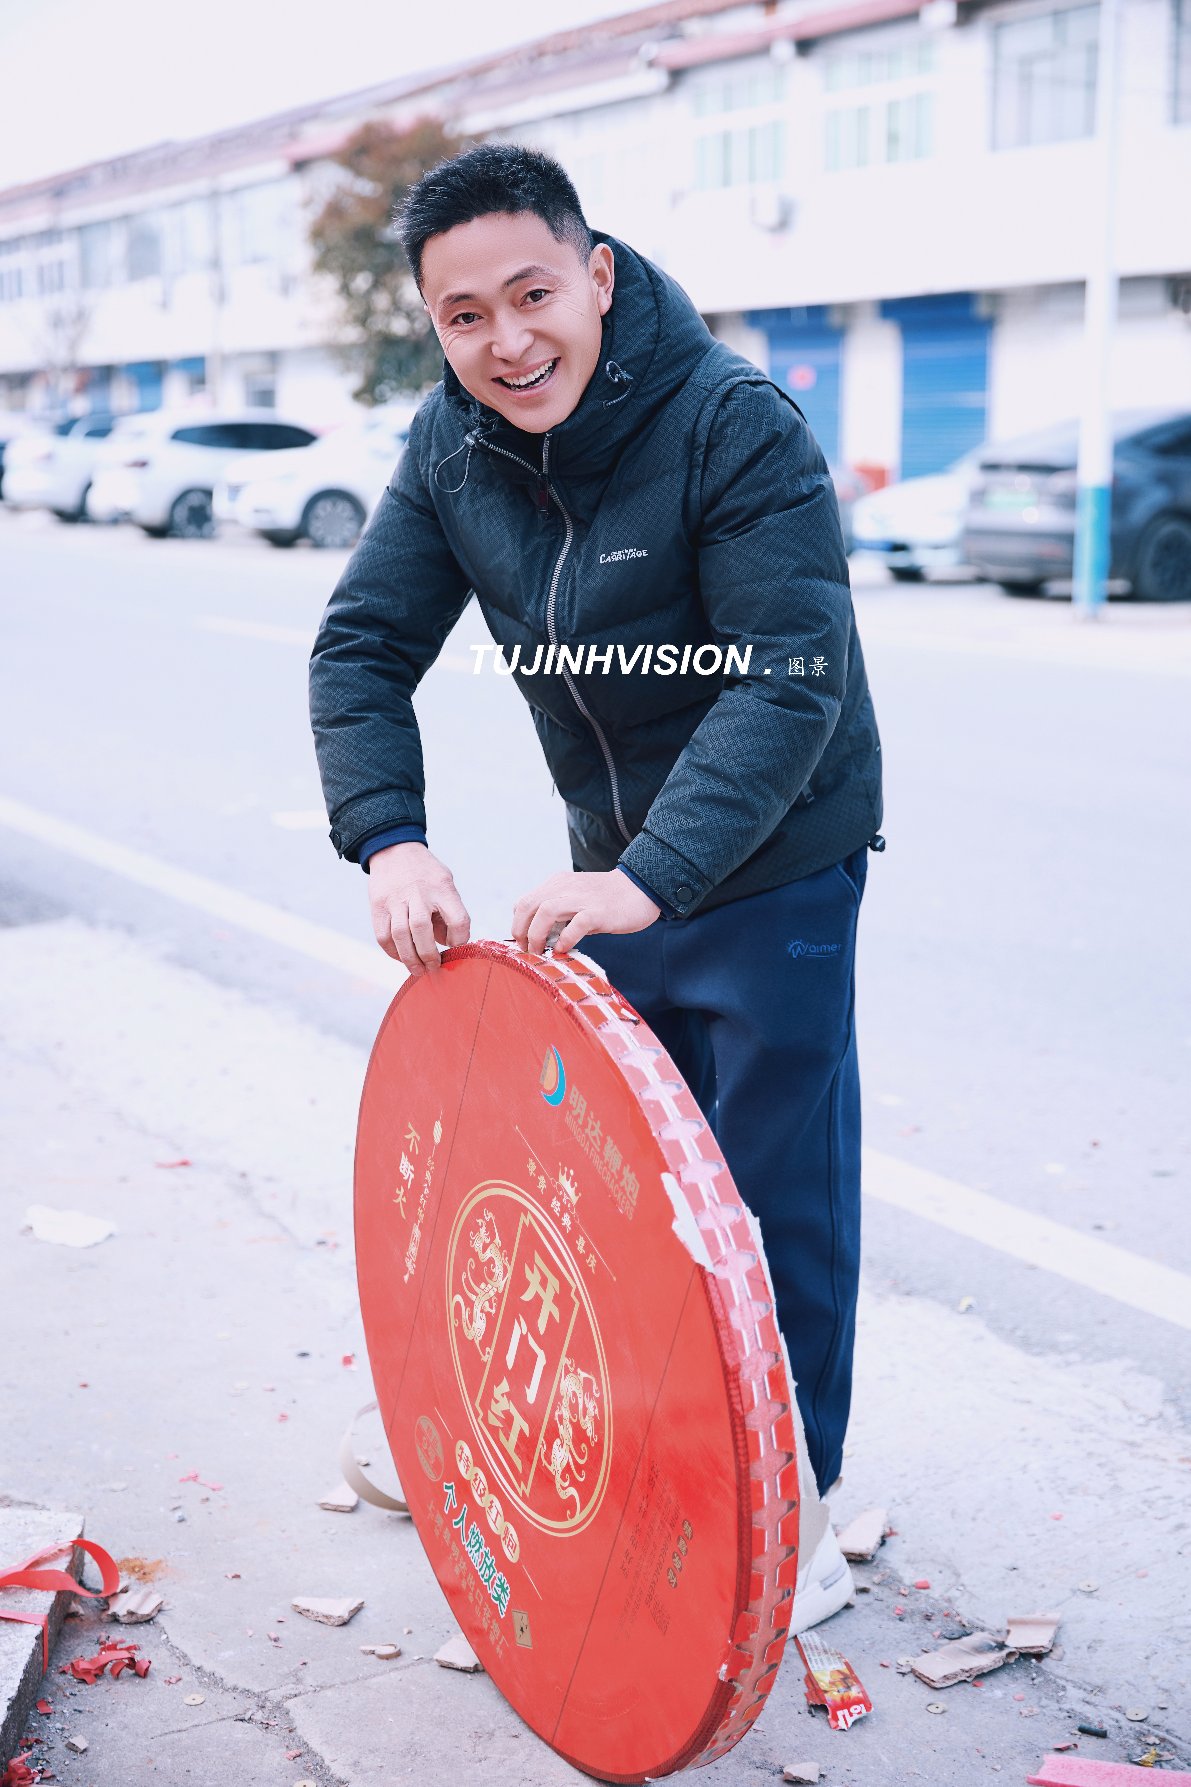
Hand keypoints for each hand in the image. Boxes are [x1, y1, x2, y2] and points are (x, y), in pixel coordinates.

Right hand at [367, 842, 470, 976]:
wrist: (394, 849)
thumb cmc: (426, 874)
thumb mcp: (445, 883)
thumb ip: (449, 911)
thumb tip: (447, 944)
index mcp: (442, 887)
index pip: (458, 918)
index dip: (460, 939)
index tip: (455, 946)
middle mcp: (418, 893)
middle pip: (422, 929)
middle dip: (429, 955)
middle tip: (433, 967)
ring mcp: (395, 899)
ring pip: (400, 935)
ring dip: (410, 958)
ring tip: (418, 970)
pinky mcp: (378, 906)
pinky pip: (383, 936)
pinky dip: (393, 952)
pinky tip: (401, 957)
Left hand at [511, 869, 660, 957]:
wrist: (640, 889)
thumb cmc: (608, 900)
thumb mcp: (576, 899)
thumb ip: (559, 915)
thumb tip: (543, 940)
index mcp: (557, 884)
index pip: (525, 902)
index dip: (518, 925)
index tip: (524, 944)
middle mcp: (565, 887)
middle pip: (528, 906)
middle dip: (521, 932)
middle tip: (528, 952)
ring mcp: (581, 898)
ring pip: (545, 911)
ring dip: (537, 935)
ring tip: (541, 952)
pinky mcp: (598, 911)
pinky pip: (575, 925)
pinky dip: (565, 939)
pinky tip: (565, 949)